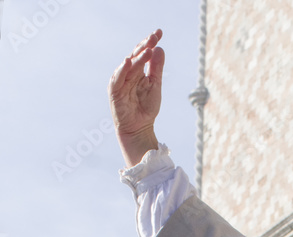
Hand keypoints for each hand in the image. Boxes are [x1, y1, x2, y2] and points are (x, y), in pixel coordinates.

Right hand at [108, 29, 163, 165]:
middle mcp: (127, 73)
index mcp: (137, 71)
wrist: (139, 129)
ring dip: (137, 57)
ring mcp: (120, 81)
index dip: (150, 42)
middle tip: (154, 37)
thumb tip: (160, 49)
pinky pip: (118, 79)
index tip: (159, 33)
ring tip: (147, 49)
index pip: (143, 53)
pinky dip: (122, 70)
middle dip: (144, 46)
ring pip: (129, 66)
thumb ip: (156, 69)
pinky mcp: (114, 92)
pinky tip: (128, 61)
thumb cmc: (146, 108)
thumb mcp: (155, 86)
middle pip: (135, 56)